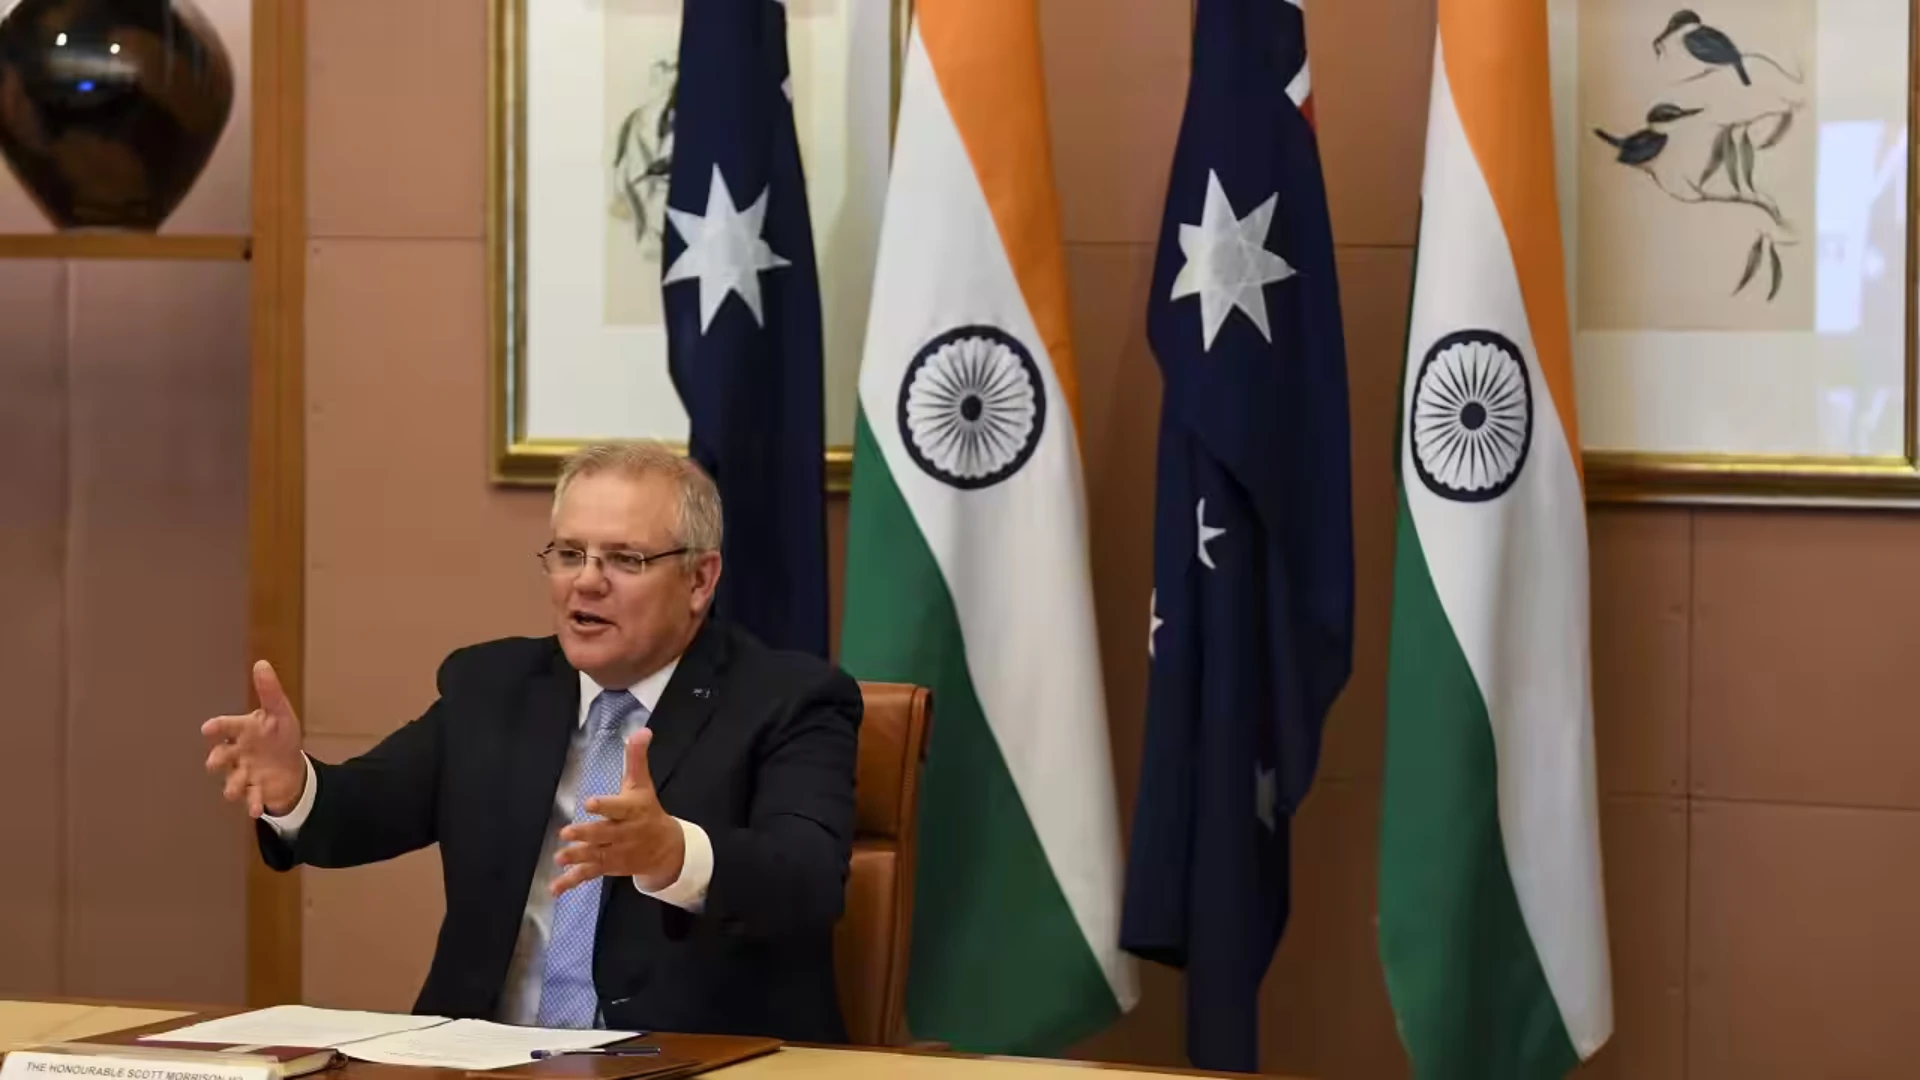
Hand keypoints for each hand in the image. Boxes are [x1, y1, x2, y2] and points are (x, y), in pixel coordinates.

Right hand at [202, 660, 307, 817]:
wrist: (291, 767)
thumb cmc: (280, 736)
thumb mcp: (280, 713)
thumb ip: (269, 691)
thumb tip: (261, 663)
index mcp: (243, 731)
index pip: (226, 726)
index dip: (217, 727)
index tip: (208, 729)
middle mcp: (239, 753)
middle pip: (222, 756)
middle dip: (217, 759)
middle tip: (214, 763)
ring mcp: (245, 773)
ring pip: (233, 780)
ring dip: (232, 786)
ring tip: (234, 792)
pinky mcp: (256, 790)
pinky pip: (251, 798)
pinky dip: (252, 804)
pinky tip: (255, 810)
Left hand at [552, 728, 686, 895]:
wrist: (667, 849)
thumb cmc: (648, 810)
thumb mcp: (643, 784)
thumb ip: (637, 759)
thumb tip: (642, 730)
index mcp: (632, 811)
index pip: (618, 808)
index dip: (605, 806)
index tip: (590, 803)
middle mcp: (624, 833)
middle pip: (605, 834)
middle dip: (587, 834)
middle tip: (567, 833)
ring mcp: (616, 852)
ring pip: (596, 856)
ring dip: (578, 858)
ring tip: (560, 858)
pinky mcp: (608, 867)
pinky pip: (589, 875)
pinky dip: (571, 882)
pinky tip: (555, 888)